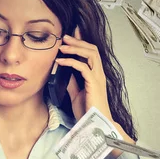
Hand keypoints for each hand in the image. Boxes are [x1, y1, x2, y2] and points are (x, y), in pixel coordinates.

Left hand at [54, 26, 134, 146]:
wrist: (95, 124)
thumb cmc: (88, 111)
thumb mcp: (76, 93)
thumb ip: (73, 82)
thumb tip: (64, 72)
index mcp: (96, 75)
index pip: (91, 53)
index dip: (82, 42)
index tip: (72, 34)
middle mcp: (98, 74)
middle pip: (92, 49)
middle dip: (78, 41)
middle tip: (65, 37)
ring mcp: (97, 78)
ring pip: (90, 54)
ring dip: (75, 48)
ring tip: (62, 46)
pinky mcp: (93, 84)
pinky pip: (82, 67)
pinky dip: (70, 62)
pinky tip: (60, 61)